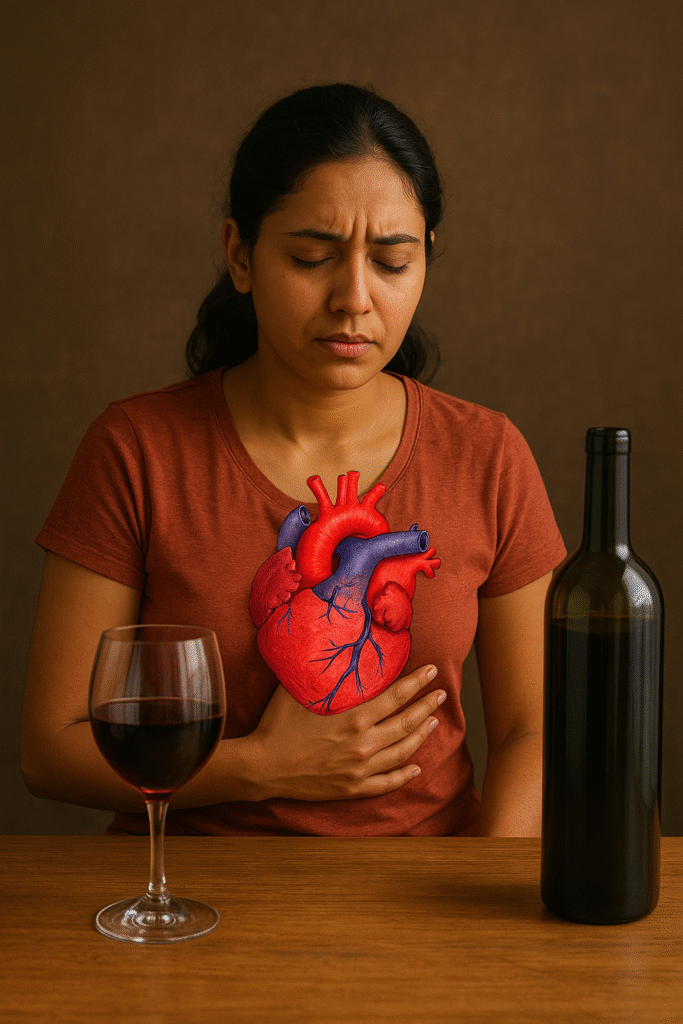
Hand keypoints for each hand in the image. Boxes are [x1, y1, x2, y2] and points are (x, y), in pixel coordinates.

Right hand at [247, 665, 444, 801]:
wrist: (262, 766)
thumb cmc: (277, 724)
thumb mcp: (298, 690)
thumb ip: (321, 672)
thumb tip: (334, 647)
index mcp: (353, 718)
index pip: (395, 696)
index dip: (416, 683)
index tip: (431, 672)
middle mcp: (363, 744)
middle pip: (406, 723)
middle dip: (426, 706)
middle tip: (441, 694)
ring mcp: (360, 769)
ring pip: (402, 752)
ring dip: (421, 735)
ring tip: (433, 722)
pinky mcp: (352, 788)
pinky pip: (387, 783)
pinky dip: (404, 775)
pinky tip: (416, 767)